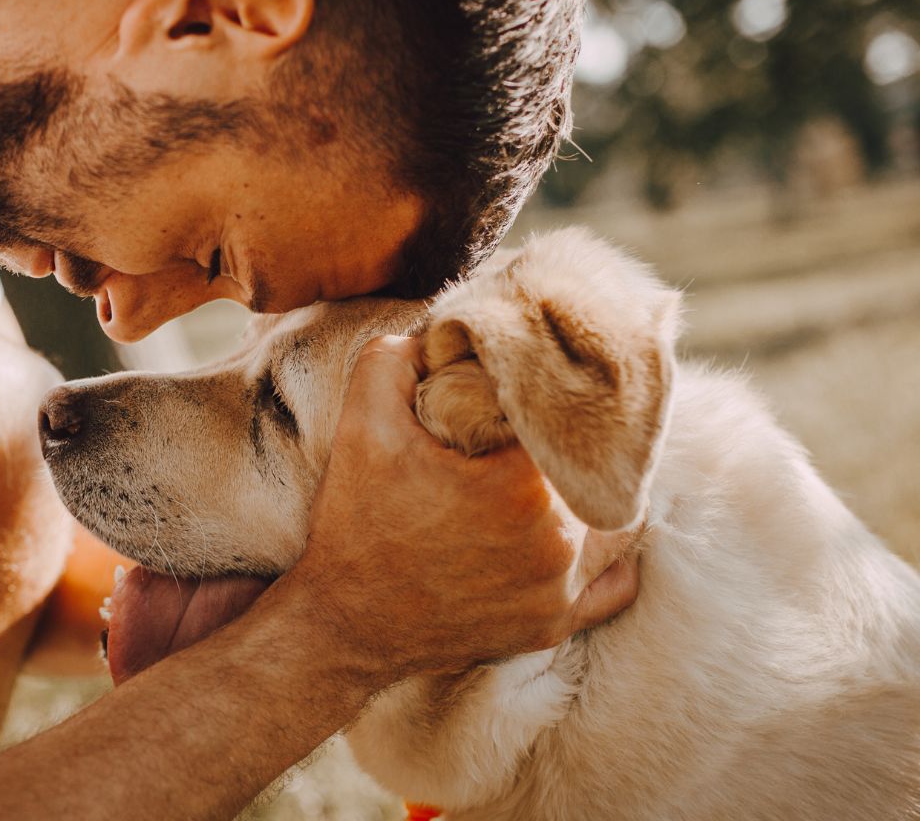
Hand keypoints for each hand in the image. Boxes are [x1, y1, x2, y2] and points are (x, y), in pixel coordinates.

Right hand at [288, 335, 640, 680]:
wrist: (342, 624)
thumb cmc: (356, 524)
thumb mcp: (363, 424)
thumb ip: (396, 358)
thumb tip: (438, 334)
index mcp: (523, 487)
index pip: (571, 419)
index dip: (553, 397)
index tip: (531, 388)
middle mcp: (558, 543)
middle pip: (600, 468)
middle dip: (574, 445)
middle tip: (544, 429)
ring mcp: (560, 591)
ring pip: (618, 523)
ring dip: (595, 494)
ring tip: (562, 473)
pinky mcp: (553, 626)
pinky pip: (614, 584)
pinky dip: (605, 554)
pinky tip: (578, 529)